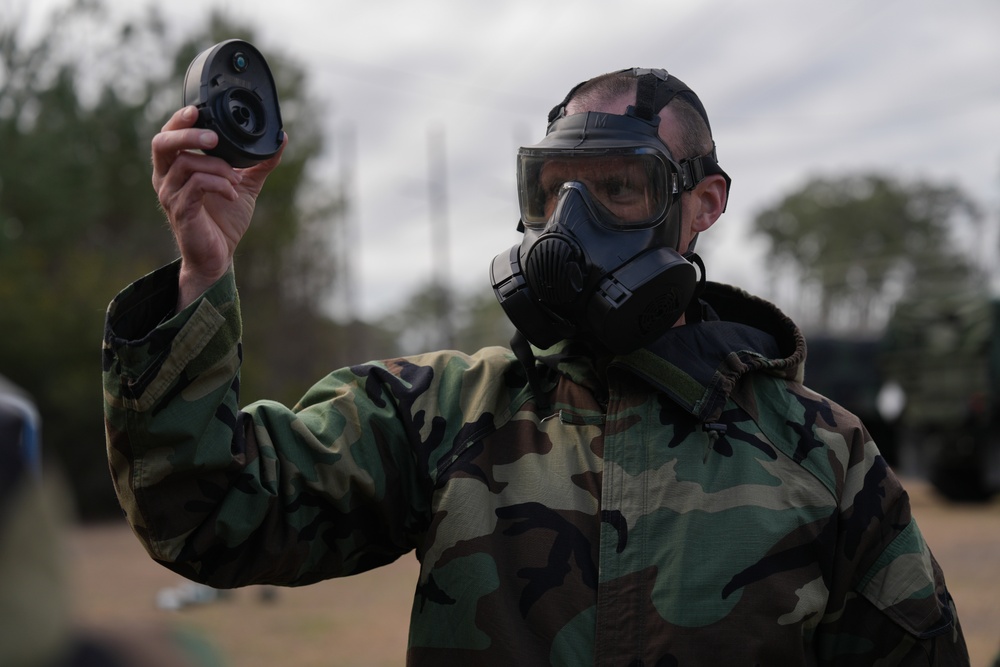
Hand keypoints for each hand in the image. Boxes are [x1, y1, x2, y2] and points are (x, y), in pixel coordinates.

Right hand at [151, 105, 285, 309]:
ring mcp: (170, 195)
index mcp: (176, 167)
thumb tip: (281, 138)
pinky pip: (195, 186)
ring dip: (217, 167)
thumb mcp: (245, 184)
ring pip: (186, 164)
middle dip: (188, 134)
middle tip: (214, 137)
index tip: (198, 110)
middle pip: (162, 144)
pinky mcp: (180, 211)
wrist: (219, 255)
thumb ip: (260, 162)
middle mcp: (166, 178)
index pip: (167, 135)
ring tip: (235, 179)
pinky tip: (232, 194)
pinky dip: (219, 185)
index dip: (178, 120)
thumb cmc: (225, 218)